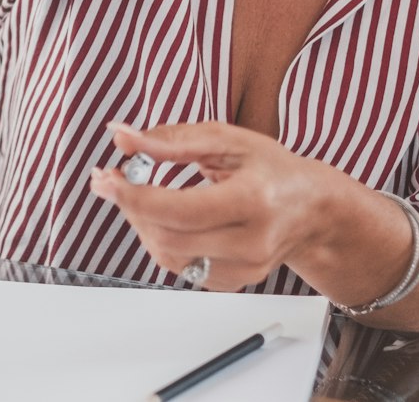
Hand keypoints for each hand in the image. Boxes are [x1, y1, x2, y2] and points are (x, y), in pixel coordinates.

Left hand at [87, 121, 335, 291]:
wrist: (312, 210)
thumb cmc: (271, 169)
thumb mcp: (225, 139)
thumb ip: (170, 140)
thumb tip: (121, 136)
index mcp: (254, 201)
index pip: (181, 210)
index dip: (136, 196)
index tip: (106, 178)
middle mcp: (251, 242)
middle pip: (168, 237)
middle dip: (131, 207)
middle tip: (111, 180)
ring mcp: (244, 269)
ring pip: (168, 257)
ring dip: (141, 224)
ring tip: (137, 195)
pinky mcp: (233, 282)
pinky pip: (181, 268)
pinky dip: (162, 241)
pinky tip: (164, 218)